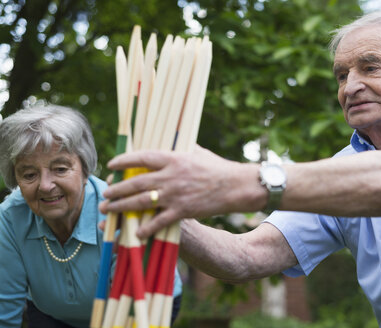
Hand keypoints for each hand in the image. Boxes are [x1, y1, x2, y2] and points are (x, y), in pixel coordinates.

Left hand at [99, 146, 262, 237]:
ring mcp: (175, 195)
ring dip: (122, 207)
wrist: (236, 185)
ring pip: (142, 202)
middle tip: (105, 193)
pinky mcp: (183, 211)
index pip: (142, 158)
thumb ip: (179, 148)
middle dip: (117, 189)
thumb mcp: (197, 152)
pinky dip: (146, 227)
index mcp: (174, 158)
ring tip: (109, 209)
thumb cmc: (217, 167)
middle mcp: (171, 176)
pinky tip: (136, 231)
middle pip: (136, 183)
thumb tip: (167, 142)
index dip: (124, 161)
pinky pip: (159, 221)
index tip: (112, 165)